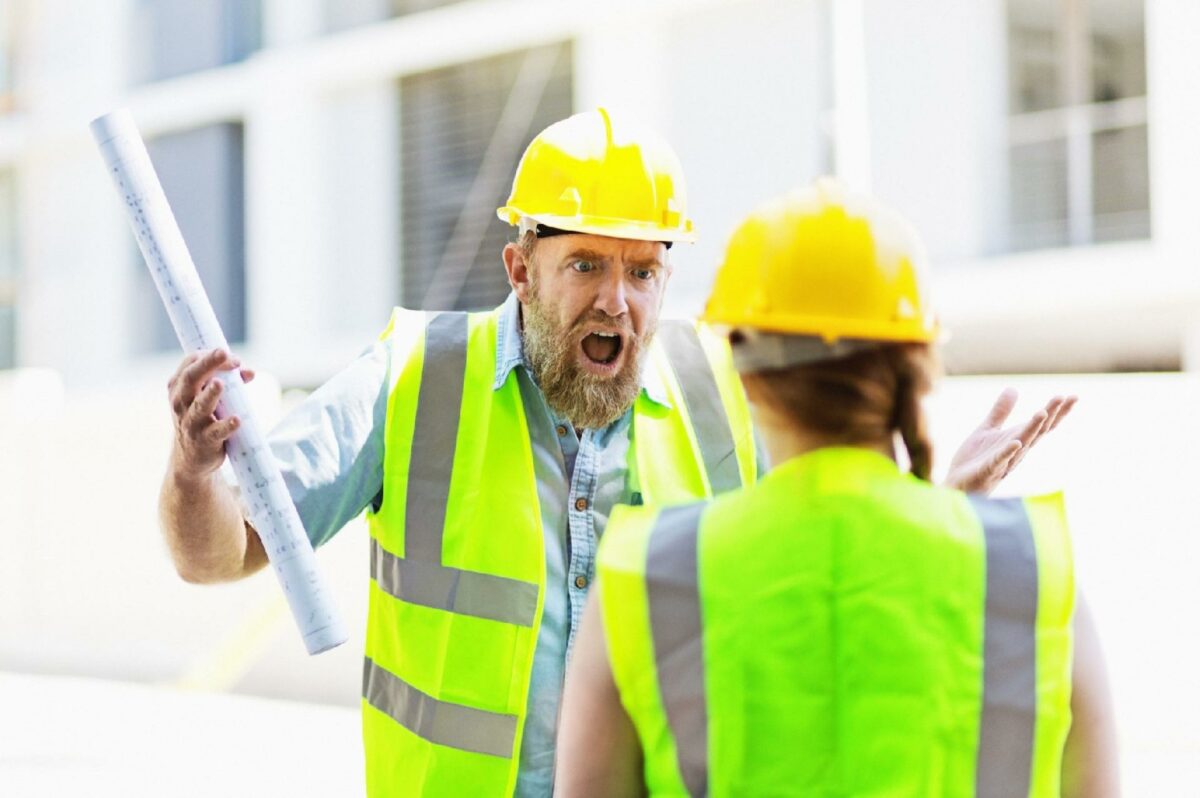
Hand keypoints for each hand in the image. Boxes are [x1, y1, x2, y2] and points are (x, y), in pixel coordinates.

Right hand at [167, 349, 255, 480]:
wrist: (191, 458)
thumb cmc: (202, 419)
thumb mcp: (208, 398)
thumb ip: (228, 381)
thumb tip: (249, 372)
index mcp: (179, 388)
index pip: (190, 363)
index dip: (209, 355)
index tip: (229, 354)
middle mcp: (181, 403)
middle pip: (191, 378)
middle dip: (207, 364)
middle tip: (224, 353)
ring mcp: (191, 423)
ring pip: (200, 405)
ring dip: (211, 393)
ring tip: (220, 383)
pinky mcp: (205, 441)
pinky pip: (215, 432)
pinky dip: (226, 425)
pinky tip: (237, 419)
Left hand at [945, 388, 1075, 493]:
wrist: (957, 485)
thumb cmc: (976, 460)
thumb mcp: (988, 430)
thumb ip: (1000, 412)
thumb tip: (1013, 388)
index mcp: (1017, 439)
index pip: (1043, 425)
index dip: (1057, 412)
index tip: (1072, 396)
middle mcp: (1016, 451)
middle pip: (1038, 431)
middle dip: (1050, 415)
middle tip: (1063, 397)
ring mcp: (1004, 461)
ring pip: (1022, 443)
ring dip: (1032, 428)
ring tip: (1042, 412)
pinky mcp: (988, 470)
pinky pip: (1000, 461)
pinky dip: (1008, 452)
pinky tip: (1016, 442)